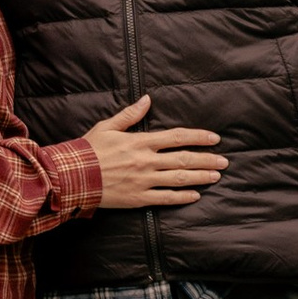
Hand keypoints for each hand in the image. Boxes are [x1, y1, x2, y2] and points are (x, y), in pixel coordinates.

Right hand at [85, 93, 226, 208]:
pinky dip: (183, 197)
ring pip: (179, 179)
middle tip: (224, 161)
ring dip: (200, 177)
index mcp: (140, 142)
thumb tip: (147, 100)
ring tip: (216, 176)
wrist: (73, 177)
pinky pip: (166, 198)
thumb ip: (130, 114)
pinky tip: (196, 195)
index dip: (198, 137)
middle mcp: (146, 161)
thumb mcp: (107, 126)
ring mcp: (144, 181)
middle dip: (206, 159)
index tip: (214, 138)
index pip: (176, 137)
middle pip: (183, 159)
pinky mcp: (139, 198)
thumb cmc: (88, 150)